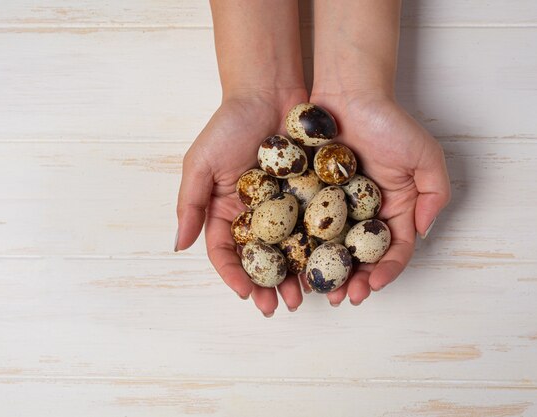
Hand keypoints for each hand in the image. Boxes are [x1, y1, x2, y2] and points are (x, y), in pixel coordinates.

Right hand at [176, 90, 308, 315]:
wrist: (269, 91)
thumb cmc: (228, 125)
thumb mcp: (200, 163)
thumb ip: (189, 204)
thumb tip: (178, 246)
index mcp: (226, 211)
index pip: (226, 253)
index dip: (234, 276)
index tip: (247, 294)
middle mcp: (255, 215)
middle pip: (261, 260)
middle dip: (269, 286)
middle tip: (280, 307)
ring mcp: (285, 207)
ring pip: (291, 251)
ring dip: (296, 276)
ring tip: (305, 297)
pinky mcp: (311, 195)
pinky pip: (315, 227)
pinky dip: (320, 248)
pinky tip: (328, 266)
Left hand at [310, 92, 450, 305]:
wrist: (347, 92)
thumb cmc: (388, 121)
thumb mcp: (425, 155)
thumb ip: (434, 194)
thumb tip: (422, 232)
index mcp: (393, 208)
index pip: (393, 249)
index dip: (386, 271)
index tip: (372, 286)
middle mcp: (363, 212)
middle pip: (359, 256)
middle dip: (352, 280)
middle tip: (340, 298)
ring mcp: (334, 206)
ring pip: (329, 248)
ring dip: (324, 272)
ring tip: (314, 291)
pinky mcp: (307, 195)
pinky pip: (302, 225)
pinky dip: (300, 246)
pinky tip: (292, 262)